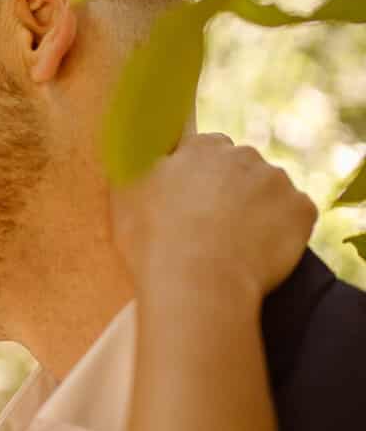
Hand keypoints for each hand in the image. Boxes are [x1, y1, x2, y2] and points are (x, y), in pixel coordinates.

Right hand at [112, 134, 316, 308]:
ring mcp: (276, 180)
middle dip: (234, 193)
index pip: (208, 151)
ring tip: (239, 247)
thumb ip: (139, 167)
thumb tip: (140, 151)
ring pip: (271, 192)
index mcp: (201, 148)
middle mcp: (242, 155)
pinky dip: (285, 233)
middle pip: (243, 169)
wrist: (199, 281)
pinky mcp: (301, 209)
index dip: (202, 180)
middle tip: (217, 229)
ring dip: (261, 211)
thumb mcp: (128, 197)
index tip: (195, 204)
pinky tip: (261, 255)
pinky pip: (296, 217)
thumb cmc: (155, 244)